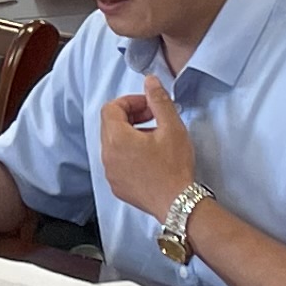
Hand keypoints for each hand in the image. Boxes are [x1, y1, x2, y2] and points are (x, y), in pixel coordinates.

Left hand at [94, 78, 200, 220]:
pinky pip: (116, 162)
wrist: (178, 204)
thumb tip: (150, 81)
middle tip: (153, 117)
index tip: (149, 105)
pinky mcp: (117, 186)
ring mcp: (110, 173)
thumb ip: (158, 100)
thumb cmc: (174, 167)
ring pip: (113, 143)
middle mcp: (107, 155)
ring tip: (155, 138)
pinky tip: (150, 157)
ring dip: (130, 134)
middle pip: (110, 124)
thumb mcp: (171, 127)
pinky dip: (128, 153)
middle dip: (130, 116)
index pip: (111, 107)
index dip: (130, 101)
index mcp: (116, 138)